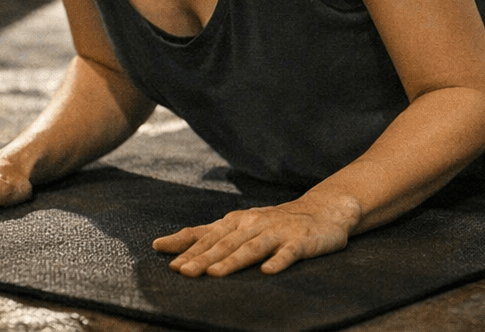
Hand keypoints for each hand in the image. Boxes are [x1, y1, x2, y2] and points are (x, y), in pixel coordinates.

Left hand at [154, 198, 357, 276]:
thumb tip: (164, 245)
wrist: (322, 211)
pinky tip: (267, 272)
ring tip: (216, 274)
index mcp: (237, 221)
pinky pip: (289, 253)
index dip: (185, 243)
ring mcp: (277, 232)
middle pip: (225, 242)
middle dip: (203, 257)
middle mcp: (254, 224)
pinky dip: (278, 261)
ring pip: (252, 247)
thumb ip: (205, 235)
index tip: (161, 251)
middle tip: (183, 272)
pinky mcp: (301, 242)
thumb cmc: (272, 223)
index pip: (207, 233)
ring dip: (233, 260)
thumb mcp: (238, 225)